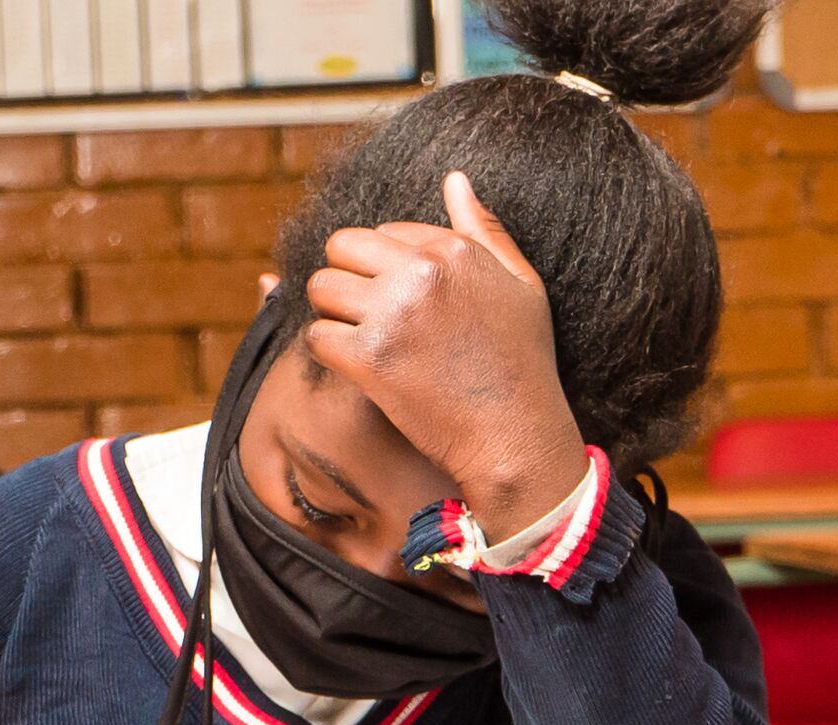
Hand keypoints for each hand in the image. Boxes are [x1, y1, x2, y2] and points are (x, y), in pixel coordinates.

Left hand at [303, 171, 586, 538]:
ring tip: (365, 339)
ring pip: (320, 289)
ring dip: (333, 314)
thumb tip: (454, 177)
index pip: (382, 232)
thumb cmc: (521, 361)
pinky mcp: (368, 359)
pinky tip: (361, 367)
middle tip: (367, 314)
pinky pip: (316, 336)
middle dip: (344, 278)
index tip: (407, 302)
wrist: (514, 435)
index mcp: (453, 250)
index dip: (385, 266)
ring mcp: (391, 315)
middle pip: (338, 248)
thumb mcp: (520, 284)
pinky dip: (329, 353)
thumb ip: (483, 228)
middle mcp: (420, 274)